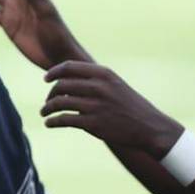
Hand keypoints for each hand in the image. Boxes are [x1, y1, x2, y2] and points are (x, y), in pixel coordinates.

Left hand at [42, 61, 181, 155]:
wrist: (150, 127)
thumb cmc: (130, 105)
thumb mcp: (115, 84)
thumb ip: (93, 80)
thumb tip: (66, 79)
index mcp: (104, 74)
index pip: (69, 67)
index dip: (54, 72)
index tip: (46, 78)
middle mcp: (98, 87)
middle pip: (61, 85)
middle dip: (50, 93)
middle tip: (48, 101)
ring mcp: (95, 105)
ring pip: (59, 102)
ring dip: (47, 108)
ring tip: (44, 112)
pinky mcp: (92, 123)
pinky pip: (63, 119)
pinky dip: (52, 121)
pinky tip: (49, 123)